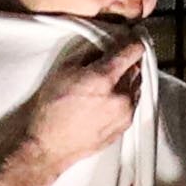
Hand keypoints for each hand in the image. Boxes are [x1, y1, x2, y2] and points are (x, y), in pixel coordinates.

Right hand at [26, 39, 145, 171]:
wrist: (49, 146)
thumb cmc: (51, 109)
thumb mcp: (64, 71)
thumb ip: (88, 55)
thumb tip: (104, 48)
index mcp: (104, 78)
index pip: (131, 53)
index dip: (133, 43)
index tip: (134, 39)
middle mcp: (120, 97)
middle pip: (136, 71)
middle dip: (127, 64)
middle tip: (113, 63)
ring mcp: (125, 115)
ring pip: (136, 89)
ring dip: (127, 82)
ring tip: (108, 84)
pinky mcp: (124, 127)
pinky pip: (131, 105)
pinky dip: (125, 98)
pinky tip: (107, 100)